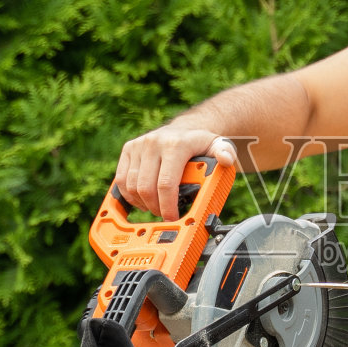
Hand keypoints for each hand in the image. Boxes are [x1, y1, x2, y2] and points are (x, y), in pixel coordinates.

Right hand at [113, 126, 237, 220]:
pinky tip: (142, 199)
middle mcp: (155, 143)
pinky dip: (129, 195)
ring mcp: (139, 145)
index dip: (167, 206)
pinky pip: (121, 179)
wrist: (185, 129)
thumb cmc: (200, 144)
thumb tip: (226, 159)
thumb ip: (225, 153)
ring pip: (131, 185)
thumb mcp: (218, 147)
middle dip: (156, 207)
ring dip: (143, 203)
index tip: (172, 217)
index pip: (166, 183)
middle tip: (166, 214)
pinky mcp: (128, 149)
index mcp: (176, 145)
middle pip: (146, 187)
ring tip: (156, 207)